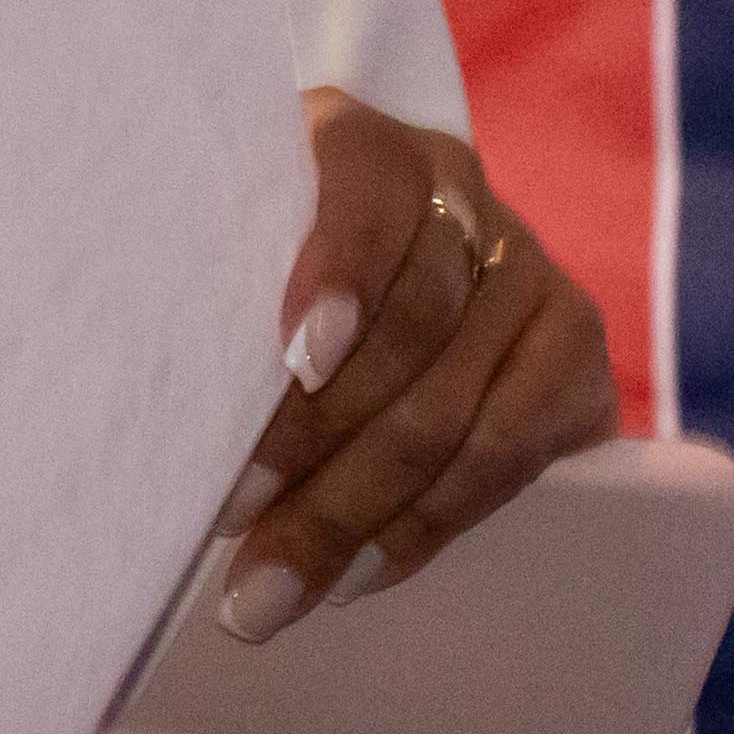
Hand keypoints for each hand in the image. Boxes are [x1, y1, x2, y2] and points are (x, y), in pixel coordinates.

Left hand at [214, 88, 616, 641]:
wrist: (391, 265)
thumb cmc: (266, 264)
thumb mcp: (235, 245)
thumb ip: (209, 289)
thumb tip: (155, 417)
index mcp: (365, 145)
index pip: (363, 196)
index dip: (336, 273)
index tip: (295, 356)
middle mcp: (460, 196)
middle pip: (407, 332)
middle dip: (311, 446)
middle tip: (230, 531)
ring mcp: (530, 273)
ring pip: (453, 412)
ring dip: (356, 514)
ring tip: (277, 588)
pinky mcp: (577, 352)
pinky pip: (511, 457)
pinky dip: (428, 526)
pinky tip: (360, 574)